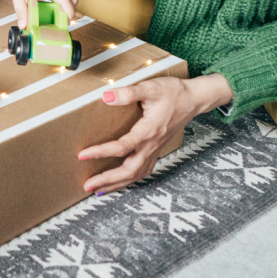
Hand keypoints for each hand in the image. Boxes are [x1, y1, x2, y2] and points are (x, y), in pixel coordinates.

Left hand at [79, 73, 232, 194]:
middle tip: (88, 186)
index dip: (101, 152)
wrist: (194, 99)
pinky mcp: (157, 148)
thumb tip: (106, 97)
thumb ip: (128, 93)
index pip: (122, 148)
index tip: (82, 156)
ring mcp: (155, 149)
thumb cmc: (173, 92)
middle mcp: (152, 144)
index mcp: (148, 131)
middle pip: (129, 170)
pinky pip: (143, 170)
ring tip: (99, 190)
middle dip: (108, 180)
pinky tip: (120, 181)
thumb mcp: (150, 87)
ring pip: (136, 174)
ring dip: (117, 184)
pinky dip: (130, 179)